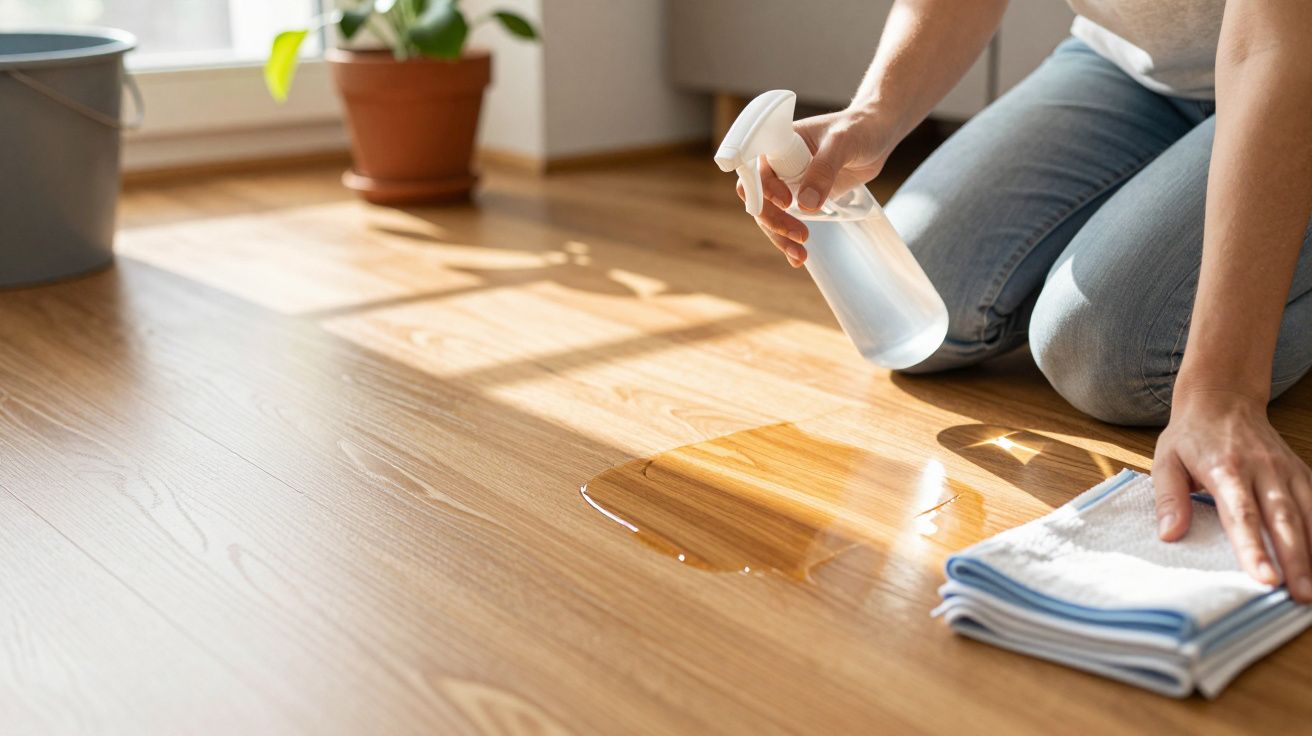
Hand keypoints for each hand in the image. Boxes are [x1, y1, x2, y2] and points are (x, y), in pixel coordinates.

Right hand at [737, 107, 894, 267]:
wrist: (874, 135)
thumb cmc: (857, 128)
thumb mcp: (842, 142)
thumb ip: (824, 169)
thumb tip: (806, 204)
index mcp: (778, 143)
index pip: (755, 167)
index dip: (762, 187)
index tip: (786, 201)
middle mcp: (777, 164)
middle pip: (759, 197)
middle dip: (773, 219)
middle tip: (799, 234)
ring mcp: (788, 183)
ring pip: (770, 214)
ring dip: (780, 236)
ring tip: (799, 254)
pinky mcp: (801, 198)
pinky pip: (787, 220)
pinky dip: (789, 240)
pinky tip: (798, 257)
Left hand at [1153, 388, 1311, 600]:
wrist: (1222, 398)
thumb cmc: (1190, 436)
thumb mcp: (1166, 460)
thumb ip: (1168, 498)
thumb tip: (1169, 534)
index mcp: (1226, 469)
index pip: (1242, 514)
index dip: (1254, 548)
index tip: (1263, 578)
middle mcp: (1263, 470)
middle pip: (1283, 520)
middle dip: (1295, 559)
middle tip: (1300, 595)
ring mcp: (1287, 471)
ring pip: (1309, 513)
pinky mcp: (1301, 472)